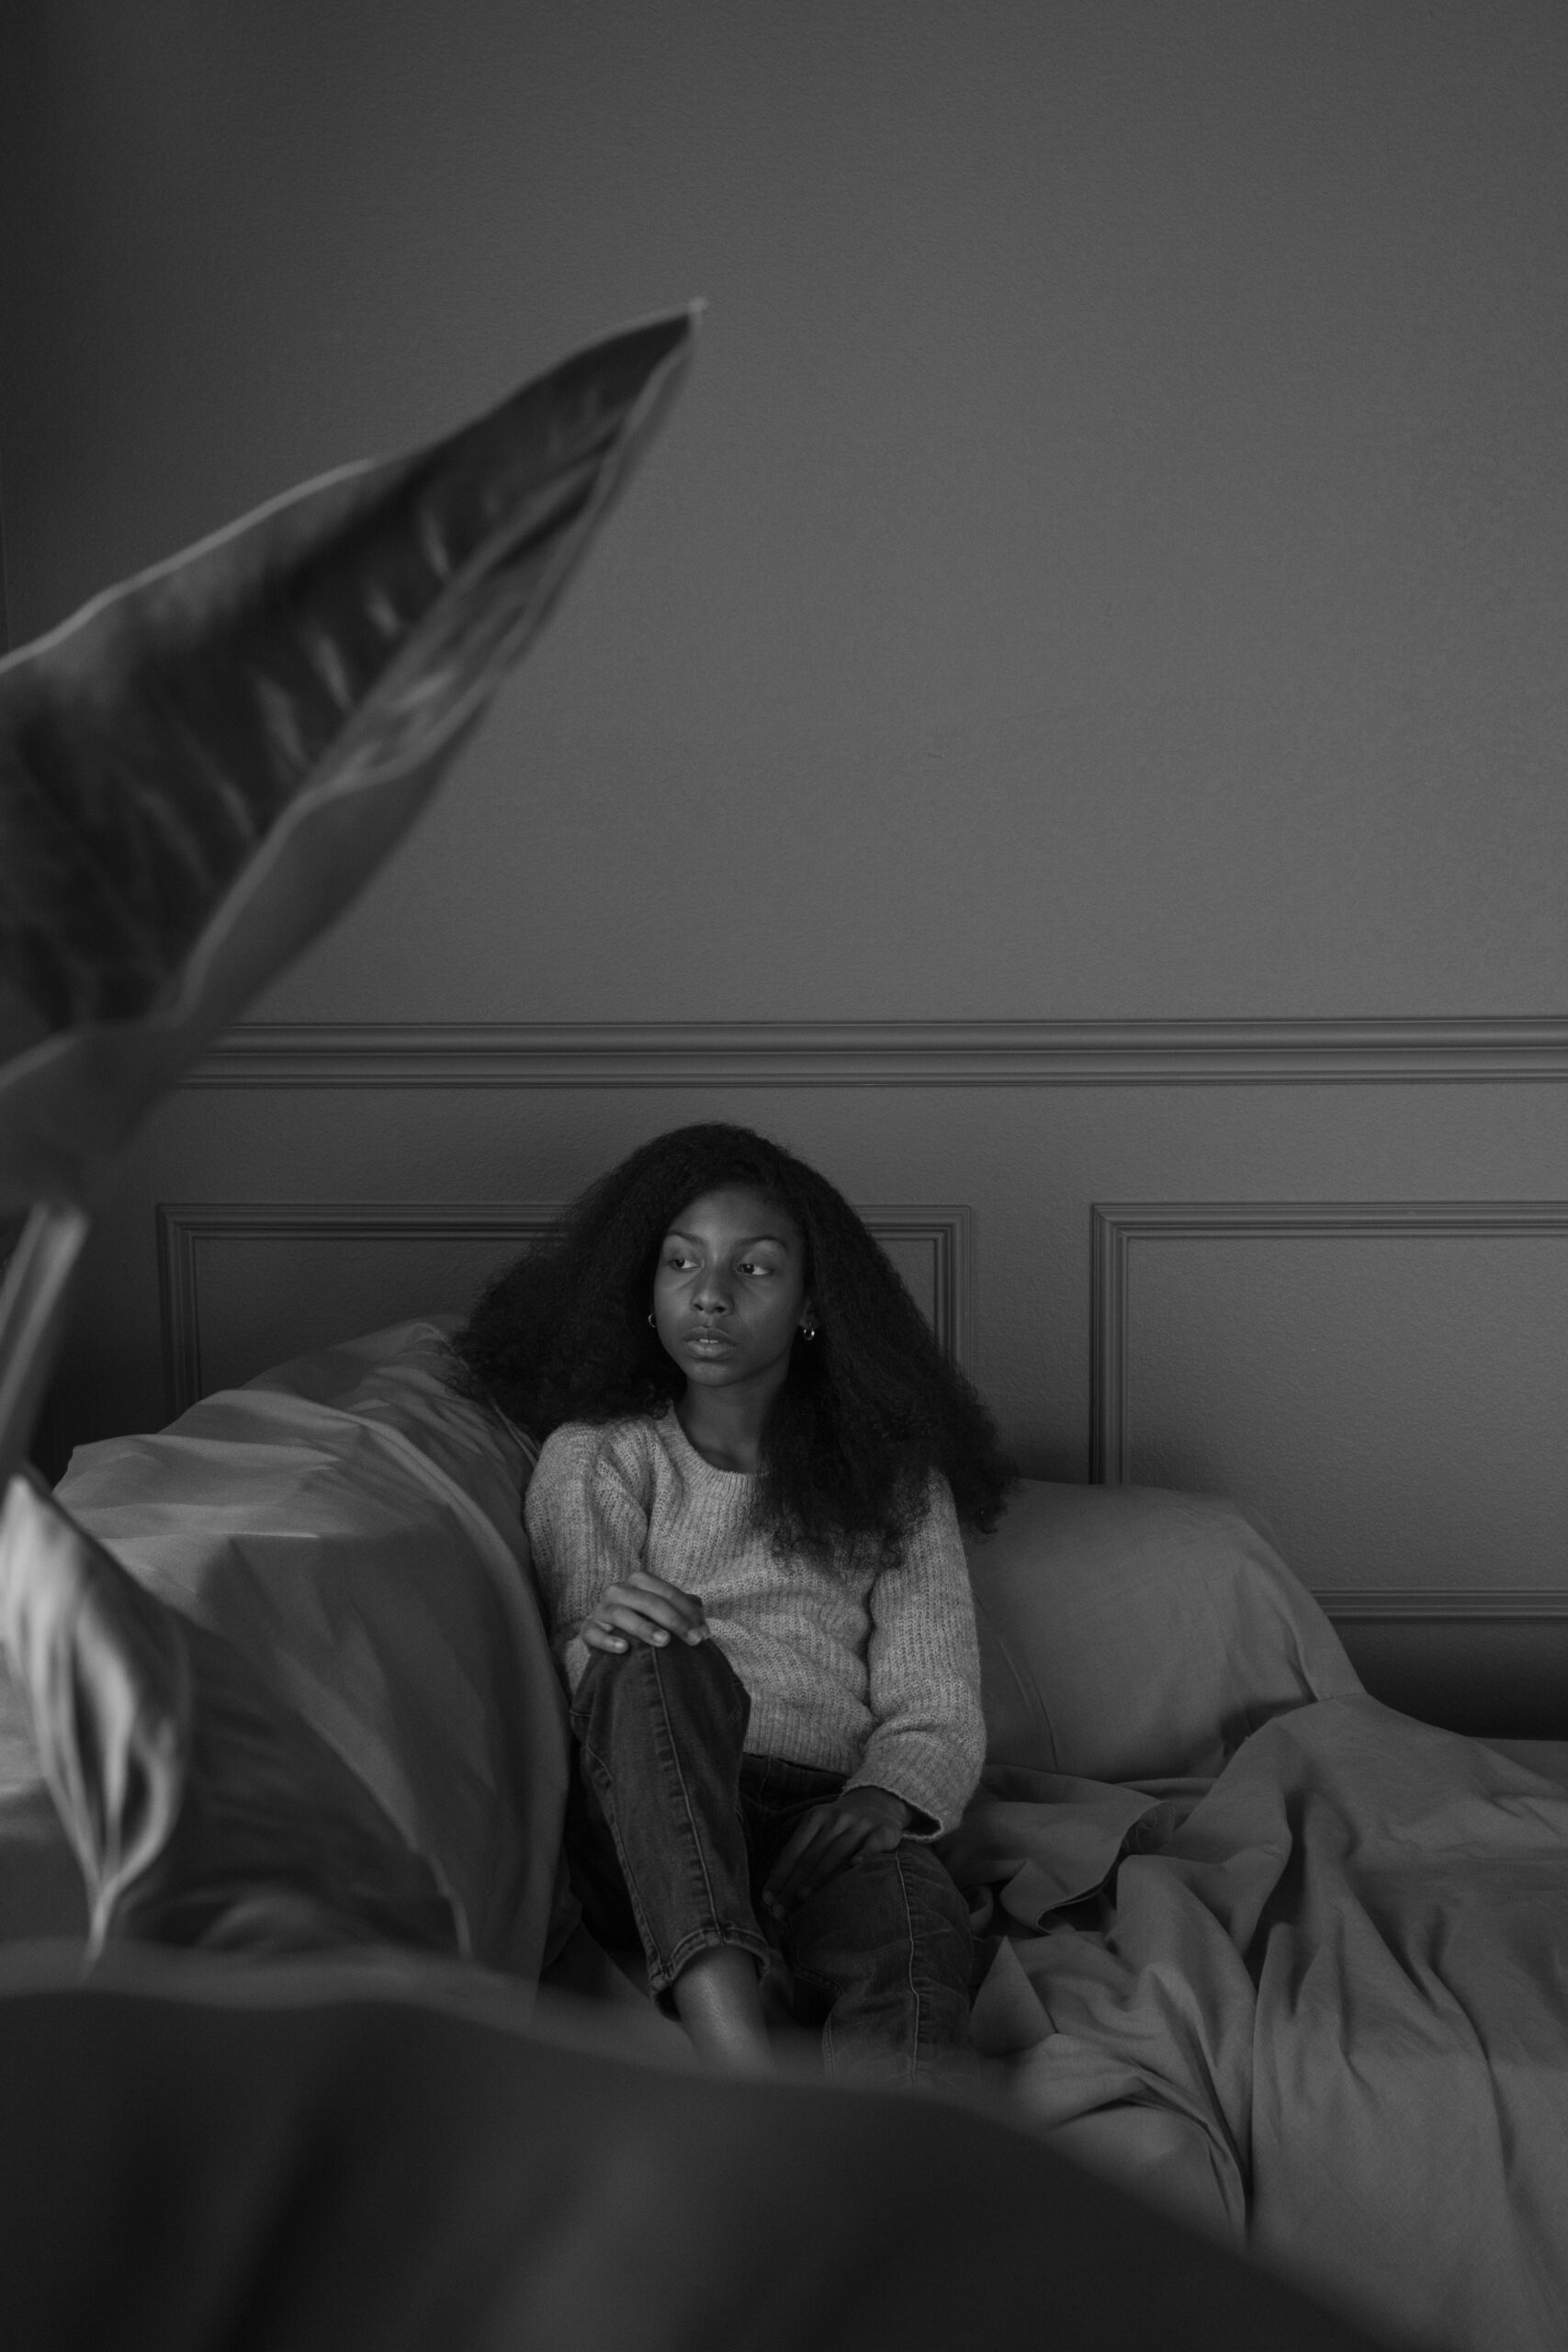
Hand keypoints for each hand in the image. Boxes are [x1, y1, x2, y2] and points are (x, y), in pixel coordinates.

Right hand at [580, 1571, 706, 1653]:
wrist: (611, 1637)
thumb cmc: (644, 1622)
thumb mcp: (663, 1613)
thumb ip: (683, 1611)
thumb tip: (701, 1619)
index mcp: (638, 1581)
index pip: (666, 1592)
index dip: (688, 1612)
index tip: (704, 1634)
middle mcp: (618, 1591)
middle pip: (648, 1601)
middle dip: (674, 1621)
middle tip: (693, 1640)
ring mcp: (601, 1610)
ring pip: (621, 1614)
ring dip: (644, 1627)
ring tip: (664, 1641)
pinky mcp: (588, 1629)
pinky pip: (593, 1632)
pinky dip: (608, 1640)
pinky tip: (624, 1649)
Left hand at [762, 1786, 911, 1919]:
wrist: (879, 1800)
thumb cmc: (841, 1825)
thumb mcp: (820, 1827)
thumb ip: (802, 1851)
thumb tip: (777, 1888)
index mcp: (816, 1817)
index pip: (793, 1850)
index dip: (779, 1875)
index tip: (767, 1899)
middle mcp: (836, 1819)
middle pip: (811, 1855)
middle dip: (793, 1884)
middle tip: (780, 1910)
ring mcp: (860, 1824)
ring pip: (837, 1852)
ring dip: (819, 1876)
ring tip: (803, 1897)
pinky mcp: (883, 1831)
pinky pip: (872, 1844)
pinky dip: (865, 1855)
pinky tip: (855, 1866)